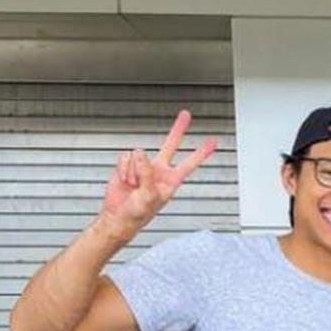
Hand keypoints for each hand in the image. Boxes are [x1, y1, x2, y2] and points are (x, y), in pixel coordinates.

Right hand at [99, 110, 217, 238]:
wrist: (118, 216)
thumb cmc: (136, 213)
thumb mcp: (148, 198)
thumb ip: (147, 175)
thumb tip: (141, 156)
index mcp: (170, 181)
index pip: (189, 164)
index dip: (200, 153)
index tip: (212, 142)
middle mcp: (159, 170)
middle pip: (171, 144)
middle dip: (178, 129)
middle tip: (186, 114)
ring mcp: (144, 166)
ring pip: (140, 154)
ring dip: (133, 171)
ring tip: (133, 186)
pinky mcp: (128, 164)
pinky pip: (126, 157)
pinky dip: (123, 169)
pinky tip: (125, 181)